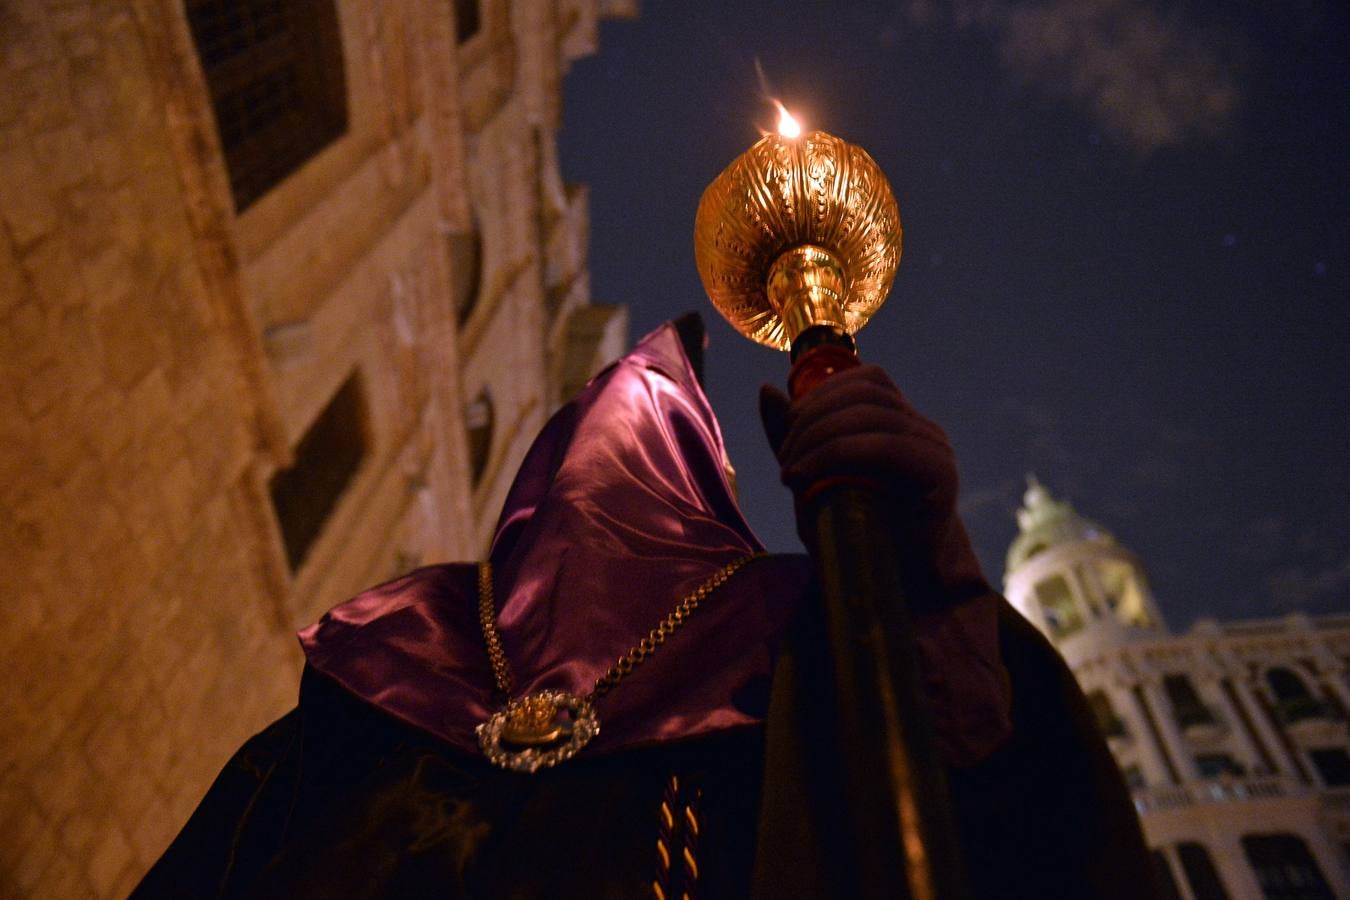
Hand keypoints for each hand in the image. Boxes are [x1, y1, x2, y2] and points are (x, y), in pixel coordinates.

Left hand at [760, 364, 1010, 764]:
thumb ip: (792, 434)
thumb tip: (767, 389)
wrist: (890, 590)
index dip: (819, 395)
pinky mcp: (941, 477)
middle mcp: (925, 429)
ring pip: (873, 414)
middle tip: (784, 461)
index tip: (787, 432)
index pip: (865, 380)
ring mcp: (936, 450)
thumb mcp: (812, 476)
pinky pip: (889, 446)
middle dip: (811, 420)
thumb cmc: (851, 534)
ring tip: (791, 473)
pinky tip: (807, 477)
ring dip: (819, 438)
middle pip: (865, 393)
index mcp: (900, 422)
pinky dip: (839, 453)